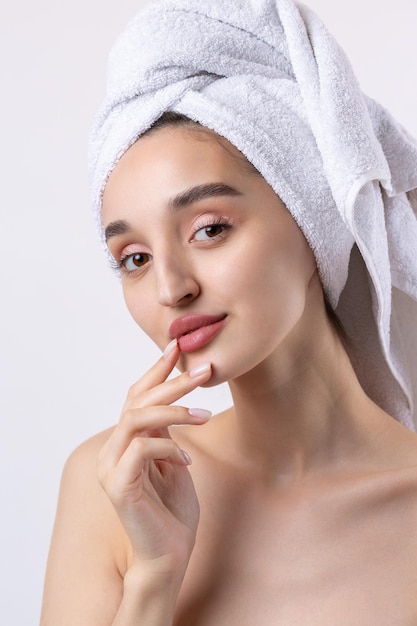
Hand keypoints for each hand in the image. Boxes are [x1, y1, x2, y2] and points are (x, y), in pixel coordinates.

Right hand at [97, 341, 211, 577]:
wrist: (169, 556)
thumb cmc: (173, 510)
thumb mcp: (174, 460)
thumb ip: (167, 432)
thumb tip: (175, 399)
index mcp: (125, 442)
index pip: (136, 396)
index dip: (156, 369)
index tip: (177, 346)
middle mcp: (112, 450)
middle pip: (137, 401)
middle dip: (172, 381)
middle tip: (205, 370)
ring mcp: (110, 468)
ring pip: (135, 418)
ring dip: (173, 410)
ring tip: (204, 414)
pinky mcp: (117, 486)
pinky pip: (141, 449)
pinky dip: (168, 447)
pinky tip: (187, 459)